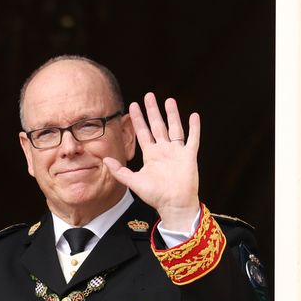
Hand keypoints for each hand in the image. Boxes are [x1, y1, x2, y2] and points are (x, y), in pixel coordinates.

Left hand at [103, 93, 200, 230]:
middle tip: (149, 95)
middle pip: (157, 126)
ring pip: (174, 128)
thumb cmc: (155, 195)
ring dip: (172, 114)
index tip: (132, 105)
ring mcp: (177, 152)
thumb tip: (105, 160)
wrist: (173, 204)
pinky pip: (192, 139)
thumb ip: (119, 171)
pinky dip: (194, 128)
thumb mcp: (133, 182)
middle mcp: (163, 150)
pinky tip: (194, 115)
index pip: (142, 132)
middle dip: (153, 111)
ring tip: (169, 100)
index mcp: (150, 155)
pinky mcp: (189, 156)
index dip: (137, 119)